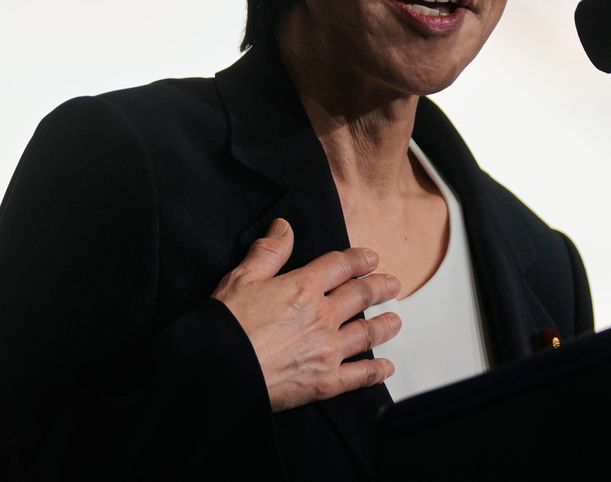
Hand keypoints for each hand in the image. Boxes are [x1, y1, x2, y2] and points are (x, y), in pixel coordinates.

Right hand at [211, 218, 401, 411]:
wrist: (215, 369)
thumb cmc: (224, 326)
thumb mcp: (242, 279)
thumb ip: (268, 252)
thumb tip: (284, 227)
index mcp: (303, 287)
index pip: (341, 266)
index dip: (359, 260)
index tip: (372, 259)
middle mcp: (322, 316)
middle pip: (362, 296)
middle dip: (380, 288)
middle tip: (392, 285)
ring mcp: (327, 349)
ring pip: (367, 333)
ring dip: (385, 325)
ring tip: (395, 320)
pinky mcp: (325, 382)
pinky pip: (360, 375)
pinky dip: (376, 371)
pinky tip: (386, 367)